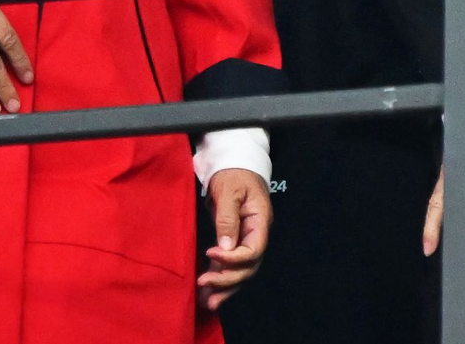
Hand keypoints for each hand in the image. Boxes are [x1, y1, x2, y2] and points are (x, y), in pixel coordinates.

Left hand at [197, 168, 272, 310]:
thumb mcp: (229, 190)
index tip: (210, 254)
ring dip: (225, 287)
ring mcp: (246, 238)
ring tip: (207, 302)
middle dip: (228, 279)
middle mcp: (256, 233)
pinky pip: (232, 265)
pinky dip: (221, 279)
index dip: (233, 259)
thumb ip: (228, 218)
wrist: (233, 161)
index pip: (253, 250)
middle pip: (249, 266)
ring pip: (241, 271)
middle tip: (204, 285)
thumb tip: (226, 249)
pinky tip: (208, 292)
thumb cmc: (233, 172)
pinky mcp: (235, 240)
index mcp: (260, 220)